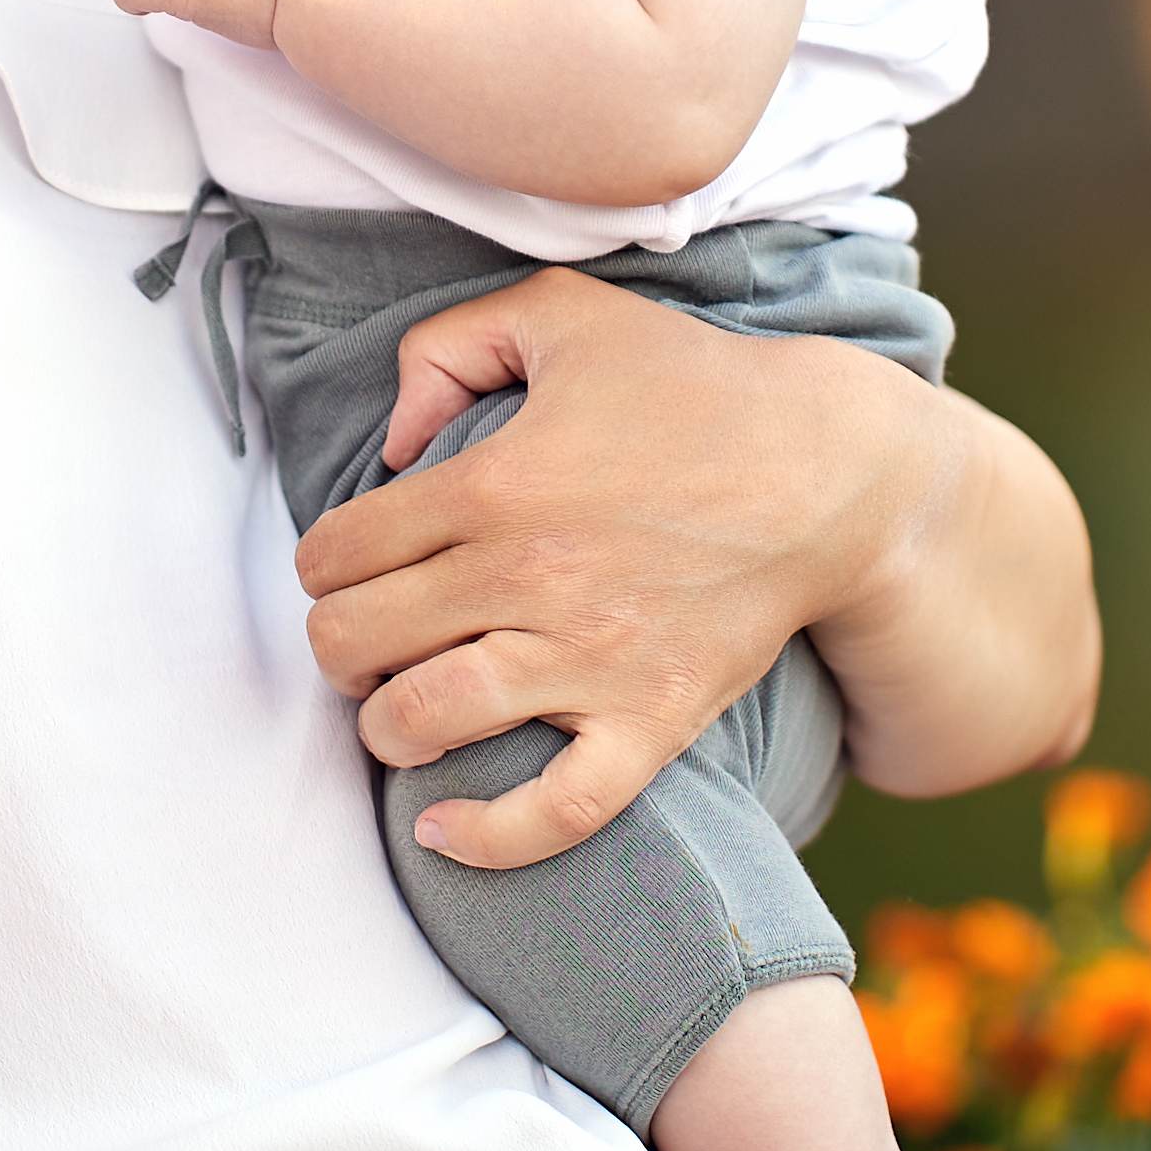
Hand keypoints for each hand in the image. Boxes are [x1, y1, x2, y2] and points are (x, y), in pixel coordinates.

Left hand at [293, 271, 924, 866]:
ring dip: (385, 725)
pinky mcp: (650, 720)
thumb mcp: (562, 313)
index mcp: (491, 484)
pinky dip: (486, 837)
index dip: (323, 563)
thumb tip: (390, 442)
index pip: (336, 553)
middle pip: (355, 642)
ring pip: (423, 722)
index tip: (350, 565)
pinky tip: (441, 829)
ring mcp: (588, 660)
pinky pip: (556, 811)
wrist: (828, 469)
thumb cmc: (692, 386)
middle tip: (370, 633)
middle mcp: (525, 578)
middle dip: (340, 642)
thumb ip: (447, 346)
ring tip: (401, 709)